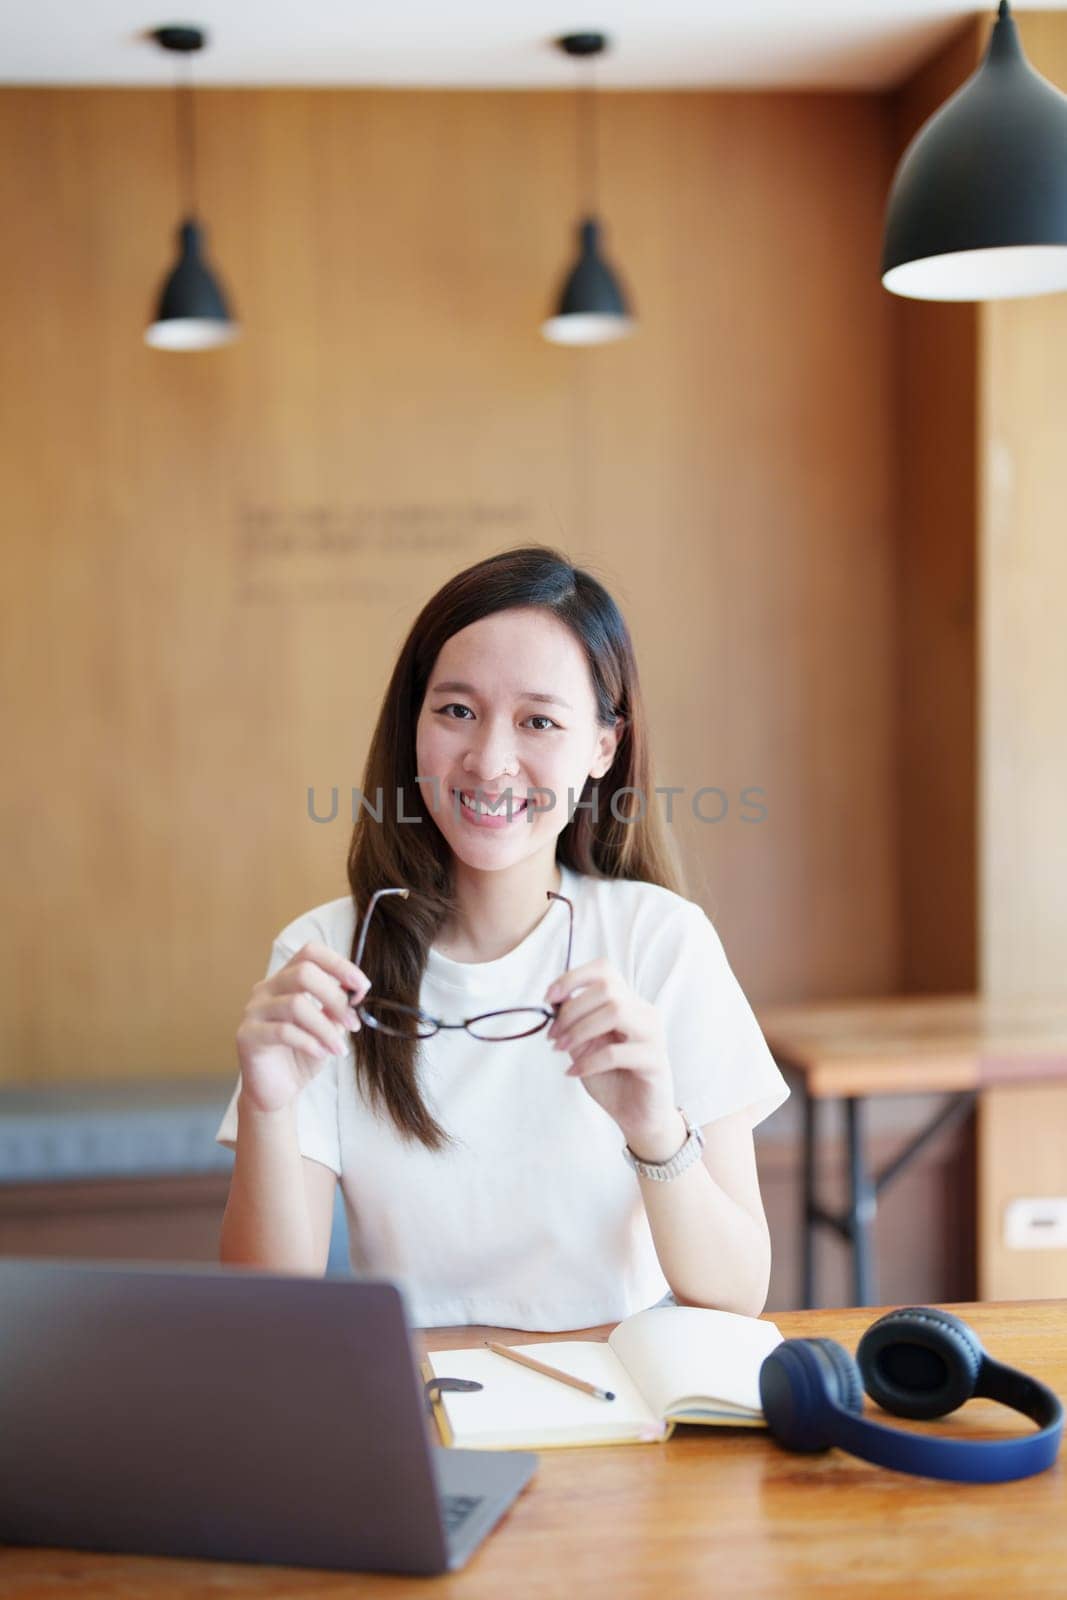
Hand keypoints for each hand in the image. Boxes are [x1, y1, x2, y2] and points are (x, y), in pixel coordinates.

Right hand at [236, 941, 370, 1113]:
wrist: (277, 1091)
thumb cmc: (302, 1056)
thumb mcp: (327, 1028)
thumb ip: (337, 1008)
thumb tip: (355, 991)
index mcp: (285, 980)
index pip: (310, 953)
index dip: (339, 965)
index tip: (362, 987)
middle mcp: (266, 988)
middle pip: (303, 973)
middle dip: (335, 997)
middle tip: (353, 1022)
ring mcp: (253, 1010)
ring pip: (296, 1004)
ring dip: (326, 1027)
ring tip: (340, 1047)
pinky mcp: (246, 1035)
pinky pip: (283, 1031)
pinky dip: (310, 1042)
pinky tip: (322, 1053)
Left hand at [544, 959, 677, 1146]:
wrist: (637, 1116)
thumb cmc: (610, 1077)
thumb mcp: (584, 1045)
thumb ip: (573, 1022)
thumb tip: (553, 1000)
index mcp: (628, 1002)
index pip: (604, 970)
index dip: (573, 978)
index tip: (549, 997)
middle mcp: (644, 1012)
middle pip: (607, 989)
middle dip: (572, 1010)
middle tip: (553, 1036)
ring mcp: (653, 1034)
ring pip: (616, 1011)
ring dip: (580, 1030)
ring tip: (562, 1050)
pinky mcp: (655, 1061)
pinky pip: (617, 1052)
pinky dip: (589, 1061)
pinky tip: (574, 1072)